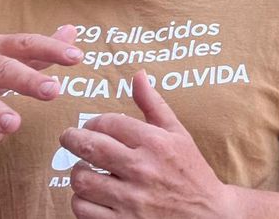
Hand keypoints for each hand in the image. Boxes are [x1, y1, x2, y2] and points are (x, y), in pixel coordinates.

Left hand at [61, 70, 235, 218]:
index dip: (94, 122)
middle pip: (89, 147)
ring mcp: (131, 199)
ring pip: (81, 180)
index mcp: (155, 143)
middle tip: (70, 138)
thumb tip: (138, 75)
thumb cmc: (191, 172)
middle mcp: (142, 169)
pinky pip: (83, 209)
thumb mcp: (178, 134)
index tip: (92, 126)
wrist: (209, 216)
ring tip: (85, 170)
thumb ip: (154, 104)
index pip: (109, 123)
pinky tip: (91, 195)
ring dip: (78, 173)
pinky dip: (81, 201)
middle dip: (72, 138)